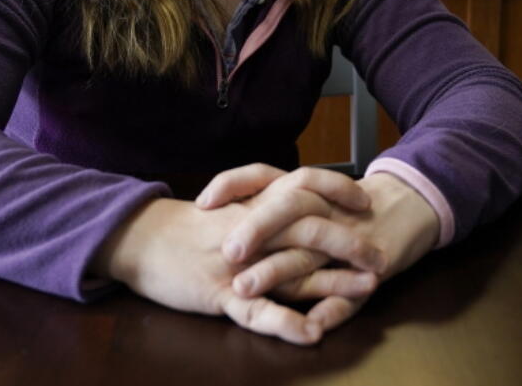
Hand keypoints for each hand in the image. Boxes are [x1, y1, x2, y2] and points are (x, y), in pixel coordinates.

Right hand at [91, 192, 383, 345]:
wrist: (139, 239)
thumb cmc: (185, 228)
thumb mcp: (226, 210)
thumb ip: (260, 210)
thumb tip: (296, 210)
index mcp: (251, 206)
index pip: (302, 187)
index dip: (337, 191)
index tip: (366, 201)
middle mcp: (250, 231)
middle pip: (307, 228)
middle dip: (349, 242)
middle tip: (382, 257)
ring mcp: (237, 264)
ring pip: (291, 269)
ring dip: (332, 281)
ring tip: (366, 292)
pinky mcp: (219, 294)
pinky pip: (256, 311)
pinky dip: (285, 323)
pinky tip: (311, 334)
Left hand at [199, 166, 440, 332]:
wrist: (410, 204)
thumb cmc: (349, 205)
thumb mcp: (309, 194)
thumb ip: (269, 199)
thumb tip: (215, 210)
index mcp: (303, 191)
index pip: (263, 175)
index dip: (233, 184)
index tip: (202, 202)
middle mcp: (322, 209)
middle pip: (289, 207)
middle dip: (256, 228)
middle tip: (227, 250)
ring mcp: (346, 239)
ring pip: (311, 254)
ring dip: (278, 272)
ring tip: (245, 291)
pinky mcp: (370, 269)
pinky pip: (350, 294)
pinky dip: (332, 310)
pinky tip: (312, 326)